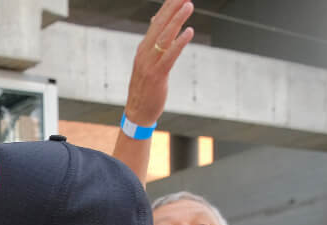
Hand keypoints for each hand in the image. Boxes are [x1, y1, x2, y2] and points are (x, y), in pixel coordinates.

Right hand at [125, 0, 194, 125]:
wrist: (137, 112)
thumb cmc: (145, 87)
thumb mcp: (148, 62)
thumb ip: (154, 41)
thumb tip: (156, 20)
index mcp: (143, 49)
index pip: (156, 22)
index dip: (167, 8)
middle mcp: (145, 53)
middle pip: (160, 26)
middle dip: (172, 8)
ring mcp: (149, 64)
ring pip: (164, 37)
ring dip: (177, 20)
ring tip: (189, 6)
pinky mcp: (157, 75)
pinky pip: (169, 56)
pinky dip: (179, 43)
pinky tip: (189, 32)